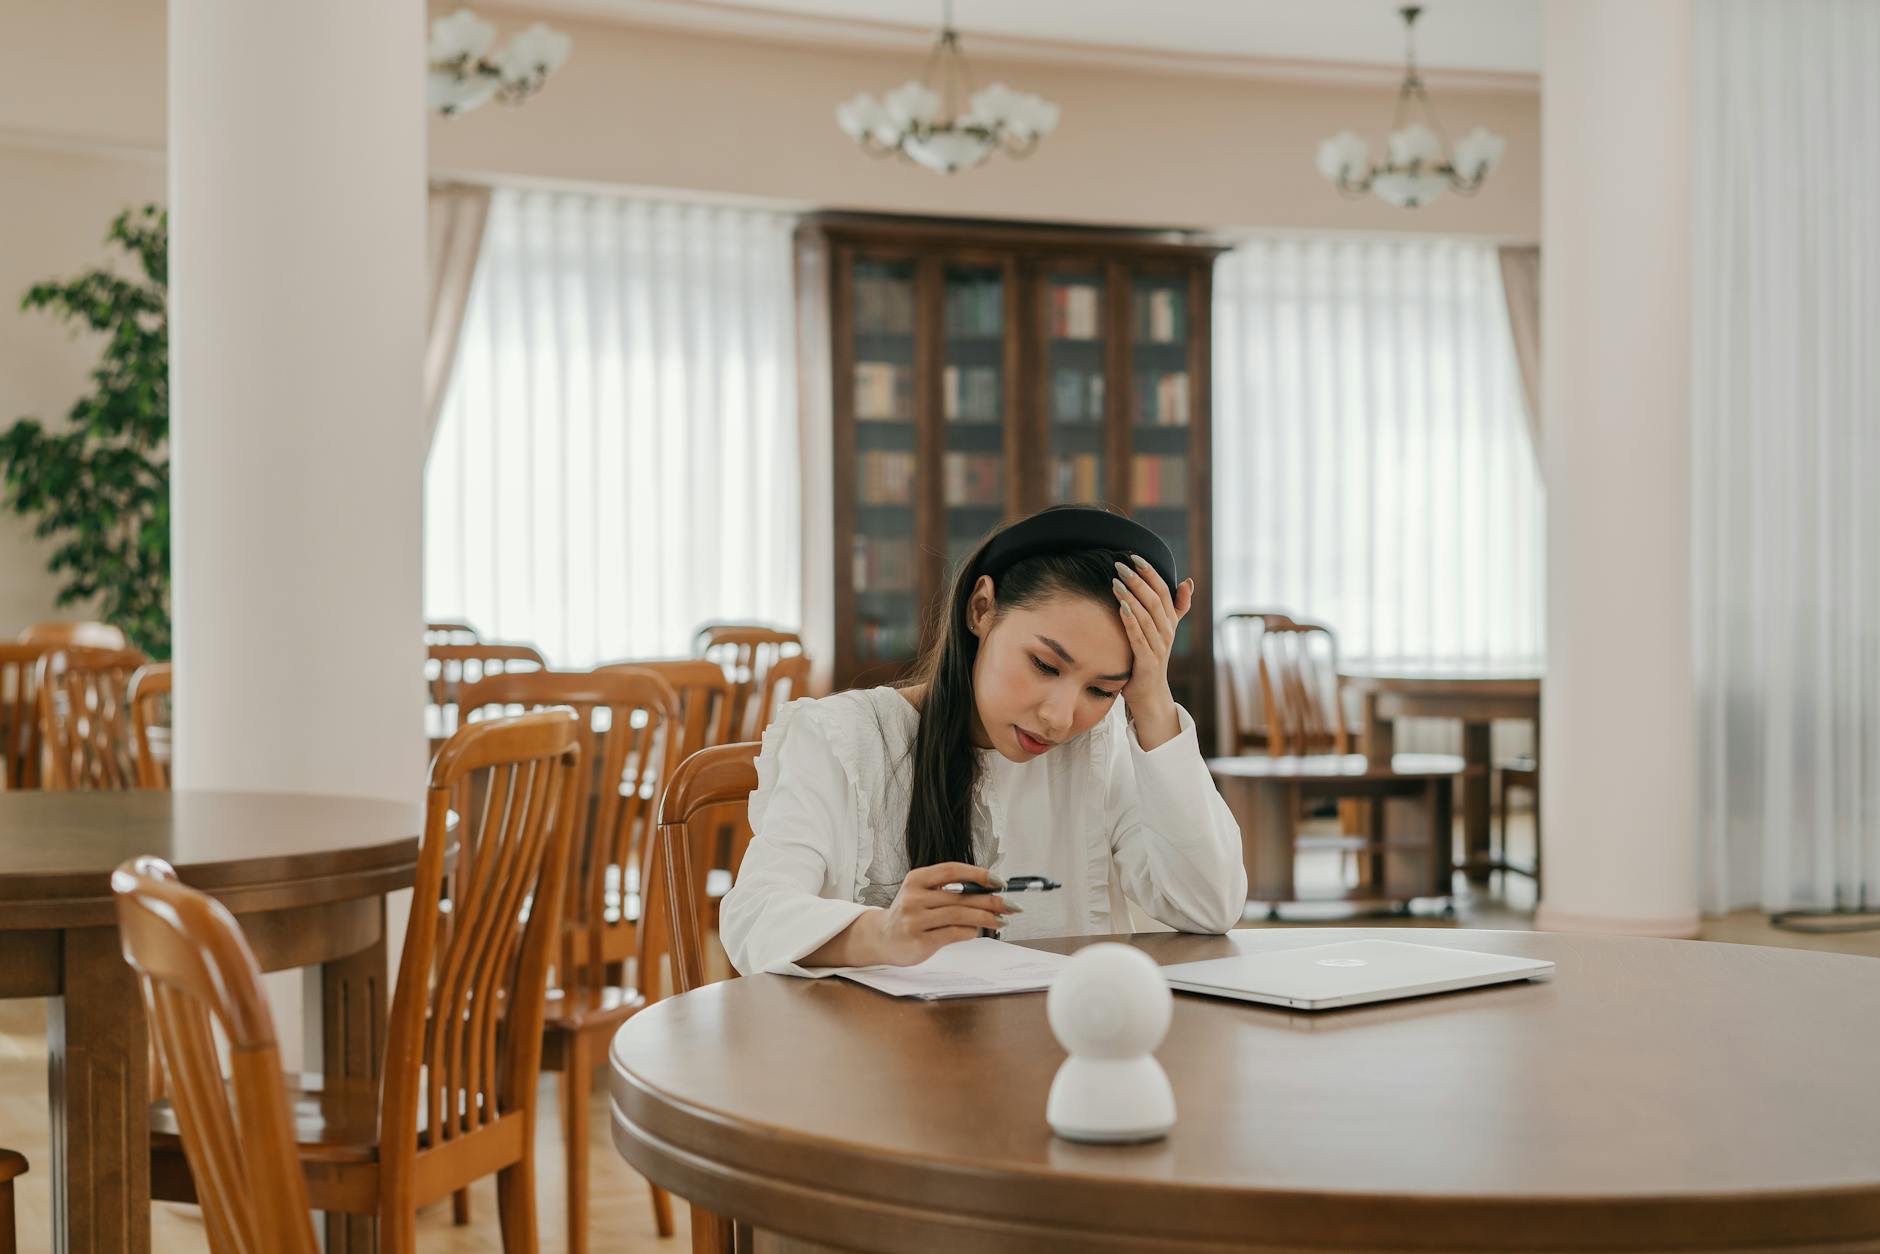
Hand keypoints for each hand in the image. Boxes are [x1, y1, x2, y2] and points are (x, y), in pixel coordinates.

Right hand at [866, 862, 1019, 966]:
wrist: (881, 938)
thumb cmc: (910, 914)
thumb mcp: (922, 894)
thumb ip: (949, 891)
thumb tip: (989, 891)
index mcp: (916, 879)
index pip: (952, 870)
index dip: (978, 874)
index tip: (999, 881)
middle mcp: (913, 897)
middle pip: (961, 896)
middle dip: (991, 900)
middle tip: (1011, 905)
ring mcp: (915, 919)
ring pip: (959, 915)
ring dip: (985, 917)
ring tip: (1001, 920)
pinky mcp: (919, 940)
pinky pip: (953, 933)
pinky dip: (969, 931)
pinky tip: (977, 930)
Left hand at [1111, 555, 1192, 749]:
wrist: (1150, 696)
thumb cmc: (1149, 659)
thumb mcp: (1162, 631)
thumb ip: (1175, 607)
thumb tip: (1187, 580)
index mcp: (1169, 623)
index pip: (1163, 591)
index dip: (1150, 572)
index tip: (1134, 555)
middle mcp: (1167, 632)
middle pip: (1155, 600)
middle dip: (1138, 580)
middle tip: (1120, 563)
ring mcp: (1159, 647)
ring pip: (1147, 616)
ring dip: (1131, 596)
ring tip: (1115, 580)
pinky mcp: (1147, 661)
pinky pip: (1138, 637)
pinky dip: (1130, 620)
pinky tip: (1120, 606)